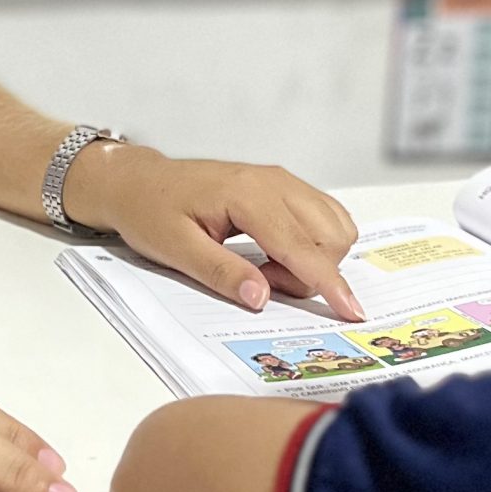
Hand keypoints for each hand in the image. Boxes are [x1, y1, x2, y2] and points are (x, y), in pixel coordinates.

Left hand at [62, 145, 361, 318]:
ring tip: (266, 270)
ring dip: (313, 259)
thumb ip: (221, 273)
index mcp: (247, 195)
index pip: (303, 246)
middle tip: (260, 283)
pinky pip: (323, 217)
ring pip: (333, 226)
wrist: (139, 182)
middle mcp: (274, 181)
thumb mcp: (176, 250)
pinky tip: (277, 255)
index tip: (352, 311)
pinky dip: (313, 244)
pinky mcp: (284, 186)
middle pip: (329, 236)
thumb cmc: (151, 212)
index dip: (329, 282)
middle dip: (309, 273)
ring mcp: (282, 180)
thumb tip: (261, 299)